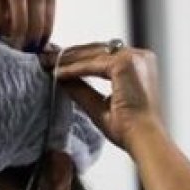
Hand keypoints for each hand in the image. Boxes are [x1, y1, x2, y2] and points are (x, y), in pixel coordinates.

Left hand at [43, 41, 167, 150]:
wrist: (144, 139)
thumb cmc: (129, 129)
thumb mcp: (99, 105)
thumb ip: (82, 89)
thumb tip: (60, 78)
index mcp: (138, 65)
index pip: (103, 55)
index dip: (78, 58)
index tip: (57, 63)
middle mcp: (139, 57)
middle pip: (97, 50)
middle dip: (69, 55)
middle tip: (45, 58)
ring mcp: (133, 58)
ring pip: (92, 54)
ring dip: (68, 59)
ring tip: (46, 63)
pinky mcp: (124, 64)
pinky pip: (92, 65)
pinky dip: (73, 69)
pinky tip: (57, 73)